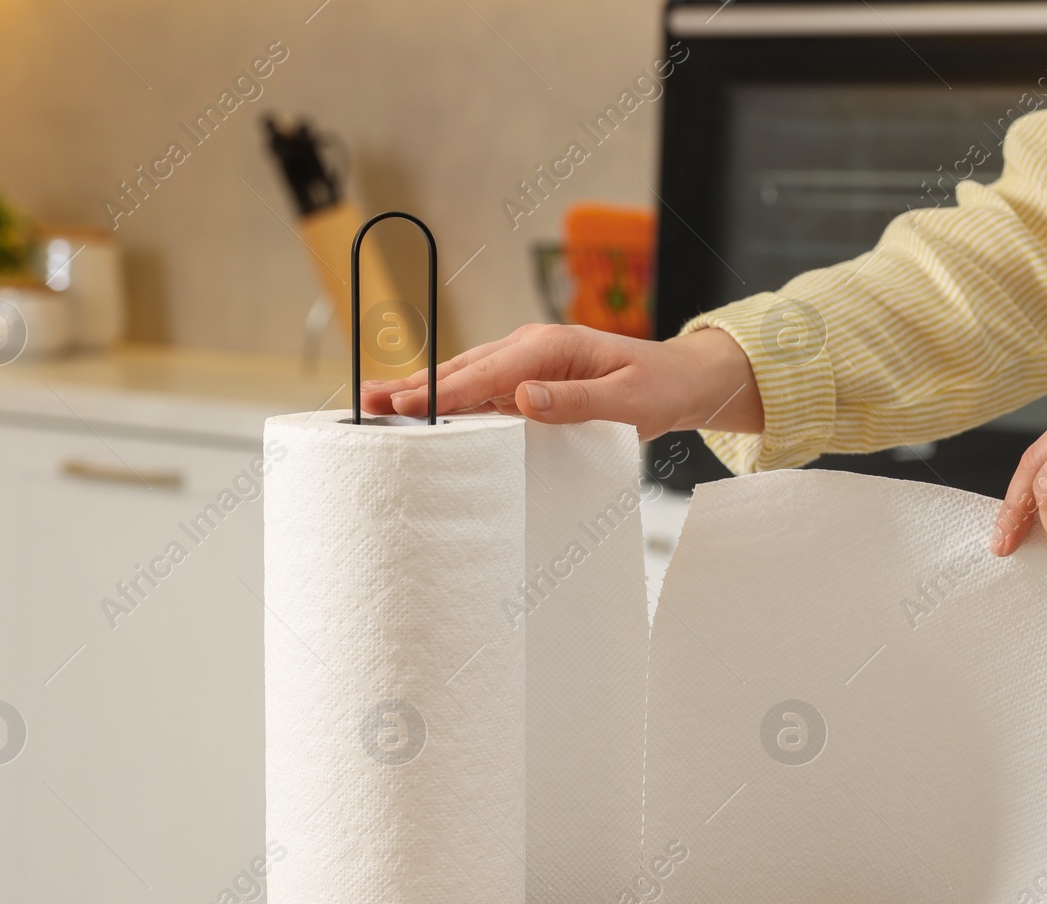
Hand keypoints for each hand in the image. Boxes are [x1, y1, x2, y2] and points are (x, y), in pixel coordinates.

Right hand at [360, 324, 762, 440]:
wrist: (680, 380)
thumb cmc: (659, 388)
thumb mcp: (629, 401)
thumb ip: (577, 400)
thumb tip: (524, 397)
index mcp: (552, 346)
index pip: (489, 373)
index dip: (446, 392)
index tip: (408, 407)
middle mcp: (531, 348)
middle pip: (463, 369)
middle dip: (414, 387)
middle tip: (366, 403)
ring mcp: (526, 363)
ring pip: (464, 378)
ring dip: (420, 391)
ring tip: (374, 405)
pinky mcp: (526, 380)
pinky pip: (479, 390)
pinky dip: (445, 400)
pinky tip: (416, 413)